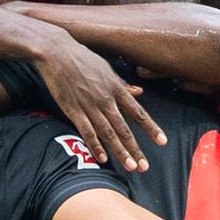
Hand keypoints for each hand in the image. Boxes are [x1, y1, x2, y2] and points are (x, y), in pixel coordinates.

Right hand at [34, 33, 165, 170]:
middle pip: (124, 129)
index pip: (138, 113)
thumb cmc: (82, 58)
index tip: (162, 142)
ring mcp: (90, 106)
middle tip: (144, 167)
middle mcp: (106, 99)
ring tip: (130, 167)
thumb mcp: (107, 69)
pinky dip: (95, 145)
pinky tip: (101, 158)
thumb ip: (122, 84)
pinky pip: (86, 131)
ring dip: (120, 152)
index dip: (151, 128)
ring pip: (108, 133)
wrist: (57, 53)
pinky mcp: (73, 110)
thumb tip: (139, 92)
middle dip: (136, 149)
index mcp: (116, 88)